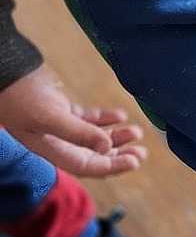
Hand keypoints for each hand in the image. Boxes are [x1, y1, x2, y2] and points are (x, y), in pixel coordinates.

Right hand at [0, 66, 145, 177]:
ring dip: (115, 137)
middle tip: (142, 152)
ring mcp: (59, 125)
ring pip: (93, 137)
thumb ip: (78, 133)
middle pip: (93, 156)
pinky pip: (88, 119)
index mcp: (52, 150)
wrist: (4, 70)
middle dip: (119, 156)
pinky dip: (104, 119)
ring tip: (136, 132)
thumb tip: (106, 148)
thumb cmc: (19, 95)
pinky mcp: (61, 108)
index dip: (112, 166)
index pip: (87, 166)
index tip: (135, 161)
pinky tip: (120, 116)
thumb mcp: (49, 116)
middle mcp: (56, 141)